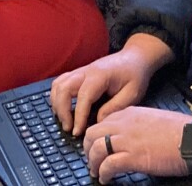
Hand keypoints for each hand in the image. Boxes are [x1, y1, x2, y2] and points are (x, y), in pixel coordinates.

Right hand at [50, 34, 172, 135]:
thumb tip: (98, 121)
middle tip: (68, 128)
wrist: (134, 58)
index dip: (79, 116)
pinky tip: (62, 109)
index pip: (83, 96)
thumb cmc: (135, 76)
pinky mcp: (78, 73)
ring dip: (56, 103)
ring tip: (64, 120)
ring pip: (58, 84)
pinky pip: (60, 82)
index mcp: (100, 76)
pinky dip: (57, 96)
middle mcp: (85, 71)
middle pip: (63, 88)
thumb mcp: (132, 94)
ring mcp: (80, 71)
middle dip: (62, 110)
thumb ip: (115, 107)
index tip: (77, 132)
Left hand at [83, 107, 191, 182]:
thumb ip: (138, 124)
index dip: (96, 135)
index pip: (102, 121)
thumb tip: (131, 136)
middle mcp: (123, 124)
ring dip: (92, 162)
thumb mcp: (153, 119)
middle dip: (87, 147)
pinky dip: (103, 173)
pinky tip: (105, 179)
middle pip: (92, 133)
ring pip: (95, 148)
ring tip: (95, 171)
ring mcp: (127, 140)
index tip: (96, 144)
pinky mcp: (133, 157)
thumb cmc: (181, 131)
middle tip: (91, 158)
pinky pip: (108, 165)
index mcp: (129, 113)